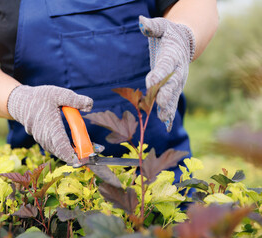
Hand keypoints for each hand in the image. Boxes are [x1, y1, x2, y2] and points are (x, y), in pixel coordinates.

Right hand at [7, 85, 92, 162]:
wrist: (21, 102)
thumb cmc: (40, 97)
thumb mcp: (58, 93)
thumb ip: (74, 99)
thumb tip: (90, 105)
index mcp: (50, 125)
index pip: (60, 145)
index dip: (71, 155)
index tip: (82, 160)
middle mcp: (44, 135)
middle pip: (60, 152)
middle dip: (75, 156)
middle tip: (91, 154)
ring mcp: (41, 139)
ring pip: (57, 151)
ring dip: (70, 154)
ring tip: (85, 150)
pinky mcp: (41, 140)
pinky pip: (53, 148)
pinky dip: (63, 150)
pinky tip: (74, 147)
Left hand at [139, 16, 194, 131]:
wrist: (185, 42)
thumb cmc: (169, 34)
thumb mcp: (162, 27)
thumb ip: (152, 27)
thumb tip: (141, 21)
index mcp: (172, 56)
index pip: (165, 65)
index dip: (159, 74)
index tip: (151, 82)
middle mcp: (178, 70)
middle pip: (172, 84)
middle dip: (166, 95)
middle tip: (159, 104)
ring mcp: (178, 81)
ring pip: (173, 96)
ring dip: (167, 108)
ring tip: (163, 119)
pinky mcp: (175, 88)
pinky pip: (172, 101)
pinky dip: (170, 113)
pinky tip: (166, 125)